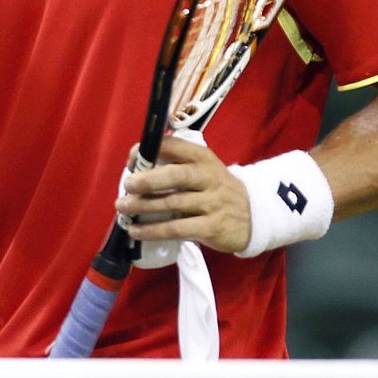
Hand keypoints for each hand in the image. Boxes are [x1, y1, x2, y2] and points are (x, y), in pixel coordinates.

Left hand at [115, 135, 251, 253]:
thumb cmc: (216, 189)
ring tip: (123, 208)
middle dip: (147, 180)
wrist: (254, 215)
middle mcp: (209, 177)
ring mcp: (212, 203)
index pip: (173, 146)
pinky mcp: (212, 227)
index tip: (131, 161)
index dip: (148, 151)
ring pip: (173, 203)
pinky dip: (154, 230)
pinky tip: (137, 231)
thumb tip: (135, 169)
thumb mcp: (203, 169)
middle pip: (175, 175)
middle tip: (127, 186)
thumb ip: (176, 165)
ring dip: (143, 206)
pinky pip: (177, 229)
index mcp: (202, 157)